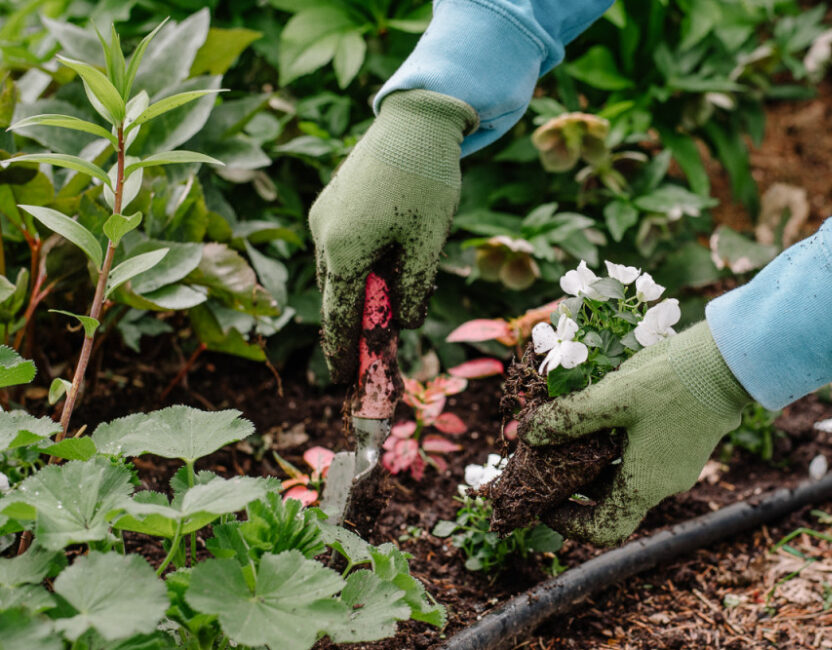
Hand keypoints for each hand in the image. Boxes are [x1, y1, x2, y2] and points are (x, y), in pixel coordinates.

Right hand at [309, 90, 476, 381]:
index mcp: (343, 251)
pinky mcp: (333, 201)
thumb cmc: (427, 183)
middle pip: (336, 297)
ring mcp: (324, 215)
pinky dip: (362, 265)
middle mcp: (323, 234)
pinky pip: (342, 247)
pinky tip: (391, 260)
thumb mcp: (427, 244)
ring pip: (339, 272)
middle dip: (357, 324)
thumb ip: (413, 290)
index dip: (345, 353)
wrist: (416, 120)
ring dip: (363, 292)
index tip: (346, 380)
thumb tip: (405, 323)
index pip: (339, 317)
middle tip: (378, 348)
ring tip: (395, 300)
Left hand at [519, 322, 751, 545]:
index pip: (604, 529)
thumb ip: (568, 418)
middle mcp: (664, 482)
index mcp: (645, 484)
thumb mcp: (612, 397)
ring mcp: (678, 463)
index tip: (546, 501)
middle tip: (546, 458)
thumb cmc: (672, 381)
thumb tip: (526, 434)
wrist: (730, 361)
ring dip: (595, 461)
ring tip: (567, 431)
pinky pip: (643, 456)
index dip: (569, 523)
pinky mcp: (685, 442)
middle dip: (575, 483)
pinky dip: (616, 446)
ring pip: (626, 475)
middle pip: (611, 500)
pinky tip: (602, 414)